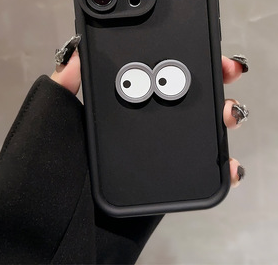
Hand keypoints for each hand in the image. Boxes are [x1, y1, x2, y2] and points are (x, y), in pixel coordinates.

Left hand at [51, 50, 247, 187]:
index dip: (180, 58)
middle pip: (183, 98)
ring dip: (221, 120)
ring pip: (198, 131)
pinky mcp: (165, 181)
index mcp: (118, 108)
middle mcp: (141, 126)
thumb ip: (64, 86)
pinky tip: (230, 162)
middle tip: (228, 72)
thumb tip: (78, 51)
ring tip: (230, 115)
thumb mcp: (53, 118)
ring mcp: (156, 153)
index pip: (154, 74)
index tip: (201, 48)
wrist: (53, 229)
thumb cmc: (46, 168)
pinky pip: (199, 169)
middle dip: (211, 82)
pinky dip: (221, 165)